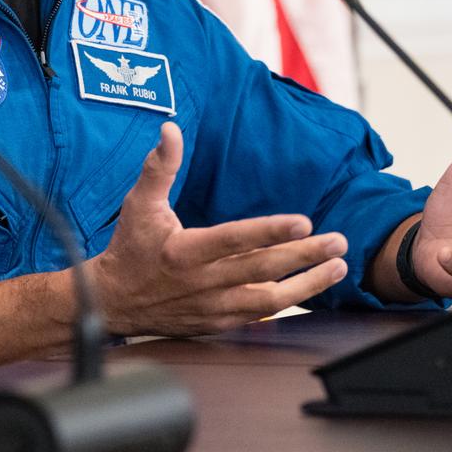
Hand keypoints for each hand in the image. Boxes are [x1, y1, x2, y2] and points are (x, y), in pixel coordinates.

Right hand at [88, 121, 348, 335]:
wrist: (113, 300)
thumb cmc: (129, 247)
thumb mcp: (139, 203)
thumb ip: (160, 166)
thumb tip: (171, 129)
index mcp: (185, 251)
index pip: (235, 240)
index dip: (270, 232)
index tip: (304, 222)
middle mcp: (203, 282)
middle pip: (263, 270)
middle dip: (306, 256)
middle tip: (339, 242)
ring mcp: (213, 307)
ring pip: (270, 299)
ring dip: (308, 284)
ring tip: (337, 267)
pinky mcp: (218, 322)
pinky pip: (261, 316)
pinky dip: (289, 303)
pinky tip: (311, 287)